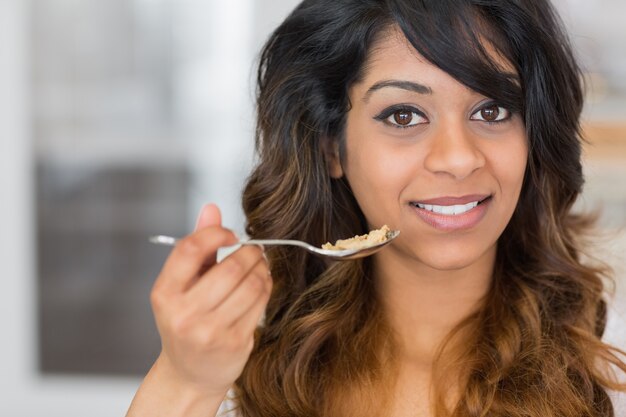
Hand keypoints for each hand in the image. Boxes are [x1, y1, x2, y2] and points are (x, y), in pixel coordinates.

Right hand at [149, 204, 271, 397]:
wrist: (190, 374)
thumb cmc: (186, 321)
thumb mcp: (182, 285)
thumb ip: (198, 246)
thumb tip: (212, 208)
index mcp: (165, 293)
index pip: (191, 248)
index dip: (217, 234)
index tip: (231, 235)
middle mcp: (184, 314)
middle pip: (231, 267)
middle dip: (249, 252)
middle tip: (254, 249)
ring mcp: (210, 331)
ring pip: (252, 284)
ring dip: (262, 268)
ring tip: (259, 265)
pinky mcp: (235, 343)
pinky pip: (260, 303)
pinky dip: (266, 286)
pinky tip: (261, 284)